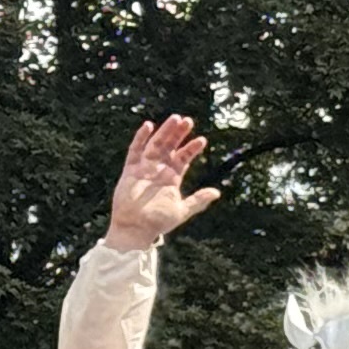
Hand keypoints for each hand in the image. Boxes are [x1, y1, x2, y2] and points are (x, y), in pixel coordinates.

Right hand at [105, 116, 221, 250]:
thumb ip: (198, 201)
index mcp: (171, 178)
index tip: (202, 140)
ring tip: (175, 119)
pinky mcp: (131, 170)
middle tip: (188, 121)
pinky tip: (148, 126)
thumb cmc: (158, 222)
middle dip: (178, 134)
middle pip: (170, 147)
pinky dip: (140, 138)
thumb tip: (217, 193)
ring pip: (155, 145)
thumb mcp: (182, 210)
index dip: (192, 149)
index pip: (183, 158)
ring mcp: (144, 168)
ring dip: (164, 132)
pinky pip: (135, 151)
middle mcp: (158, 170)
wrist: (135, 229)